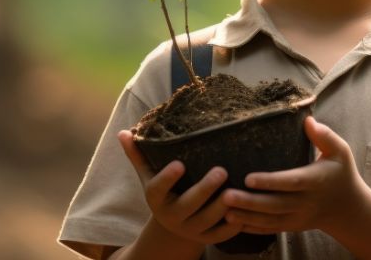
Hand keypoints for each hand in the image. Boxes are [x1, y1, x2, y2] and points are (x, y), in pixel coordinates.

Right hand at [117, 130, 243, 244]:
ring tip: (237, 191)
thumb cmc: (164, 192)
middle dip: (205, 189)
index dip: (167, 178)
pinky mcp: (207, 238)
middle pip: (188, 205)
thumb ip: (138, 155)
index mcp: (156, 199)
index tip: (179, 164)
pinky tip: (246, 211)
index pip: (157, 189)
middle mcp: (172, 216)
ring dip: (223, 208)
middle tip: (221, 171)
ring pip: (208, 221)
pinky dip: (234, 226)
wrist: (173, 226)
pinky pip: (222, 235)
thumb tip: (124, 132)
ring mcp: (191, 229)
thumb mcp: (149, 176)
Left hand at [221, 116, 365, 235]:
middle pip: (275, 205)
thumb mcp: (341, 152)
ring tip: (224, 210)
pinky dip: (252, 228)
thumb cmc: (341, 174)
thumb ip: (325, 136)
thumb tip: (308, 120)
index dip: (270, 181)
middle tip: (225, 196)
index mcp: (316, 181)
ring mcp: (299, 218)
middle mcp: (306, 202)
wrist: (348, 210)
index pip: (292, 182)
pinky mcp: (293, 226)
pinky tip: (233, 223)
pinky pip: (271, 230)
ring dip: (246, 217)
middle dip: (250, 202)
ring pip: (270, 220)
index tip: (248, 178)